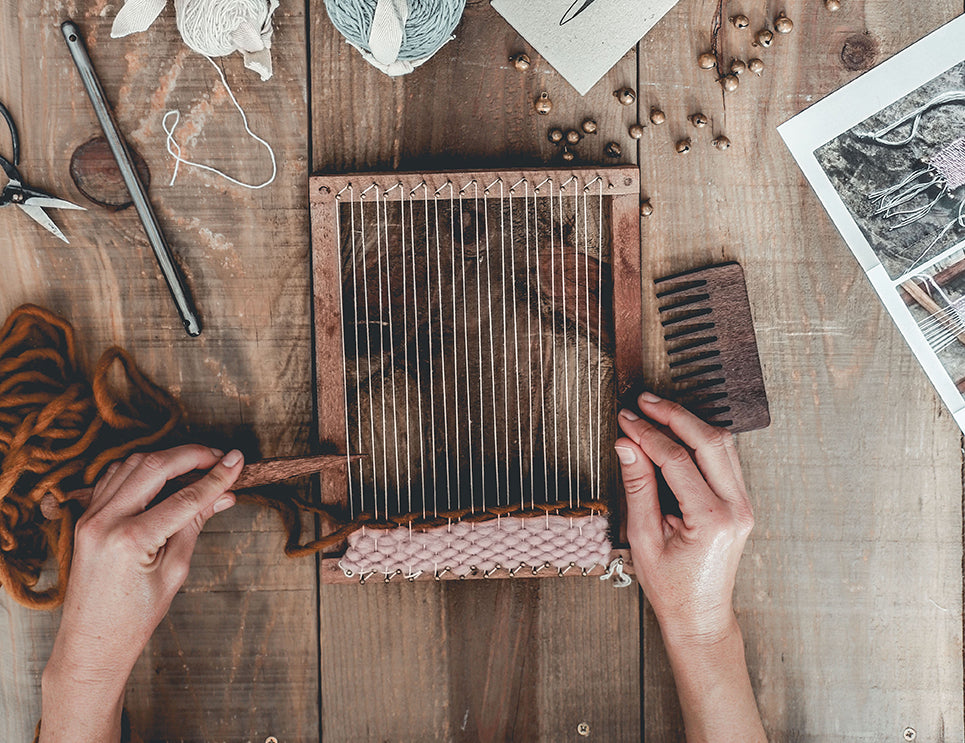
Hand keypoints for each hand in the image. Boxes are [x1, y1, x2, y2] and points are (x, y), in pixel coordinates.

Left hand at [40, 445, 242, 742]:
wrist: (92, 643)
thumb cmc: (134, 618)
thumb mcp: (175, 571)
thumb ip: (194, 525)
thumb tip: (223, 495)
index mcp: (131, 539)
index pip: (185, 497)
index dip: (216, 477)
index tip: (238, 461)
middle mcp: (105, 521)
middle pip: (155, 466)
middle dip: (192, 455)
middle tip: (220, 456)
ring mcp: (90, 517)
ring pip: (132, 464)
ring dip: (166, 458)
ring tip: (196, 463)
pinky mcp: (85, 517)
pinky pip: (114, 477)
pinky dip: (140, 468)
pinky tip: (163, 473)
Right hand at [615, 392, 753, 645]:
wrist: (700, 614)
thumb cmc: (670, 586)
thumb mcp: (643, 538)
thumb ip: (637, 487)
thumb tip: (627, 444)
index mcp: (711, 520)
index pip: (676, 460)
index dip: (647, 434)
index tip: (625, 419)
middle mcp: (735, 508)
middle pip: (709, 441)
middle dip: (674, 415)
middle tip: (644, 401)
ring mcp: (744, 504)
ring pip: (722, 445)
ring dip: (689, 422)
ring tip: (657, 410)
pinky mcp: (741, 503)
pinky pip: (724, 458)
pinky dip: (700, 439)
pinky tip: (677, 430)